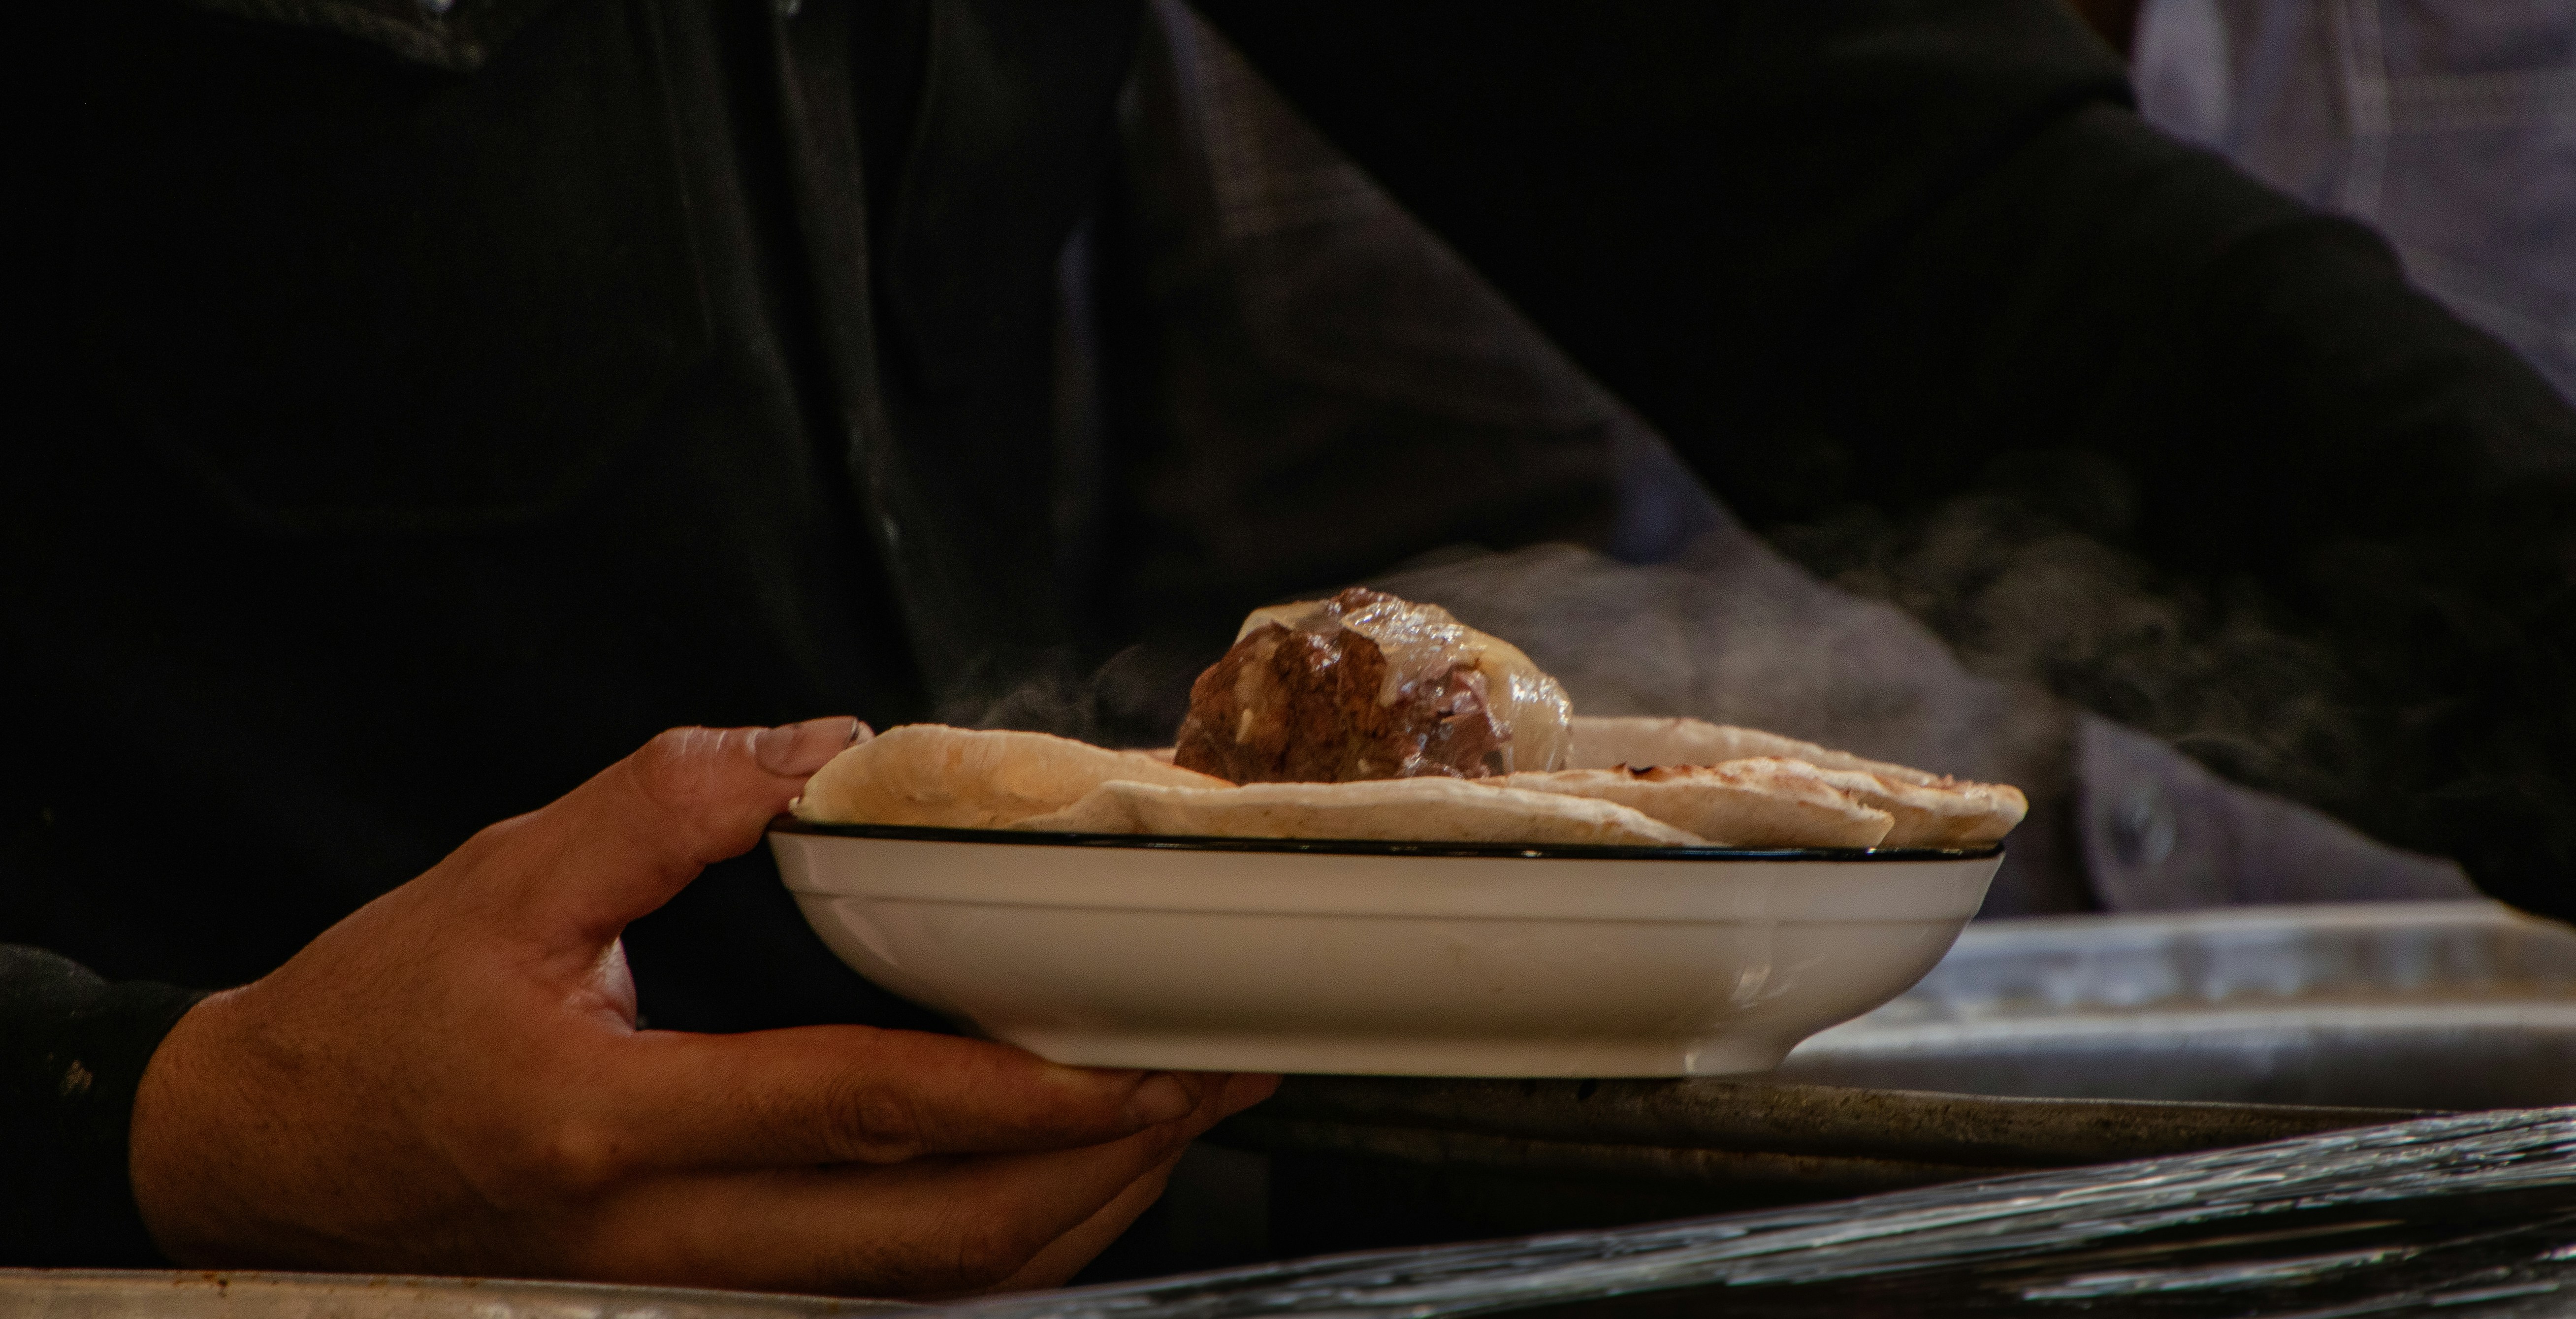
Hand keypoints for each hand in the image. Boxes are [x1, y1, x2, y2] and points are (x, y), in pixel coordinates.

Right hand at [128, 719, 1274, 1295]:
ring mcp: (681, 1291)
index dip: (1012, 1092)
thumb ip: (658, 808)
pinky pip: (879, 1302)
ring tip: (1170, 1136)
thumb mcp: (500, 878)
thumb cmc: (381, 1020)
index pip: (855, 1111)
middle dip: (1095, 1171)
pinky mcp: (696, 1300)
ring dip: (1067, 1222)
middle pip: (927, 1238)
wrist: (268, 1161)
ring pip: (921, 1293)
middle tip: (1204, 1089)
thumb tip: (816, 749)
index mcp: (610, 1118)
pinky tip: (1062, 1195)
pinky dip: (991, 1256)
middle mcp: (659, 1236)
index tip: (1131, 1058)